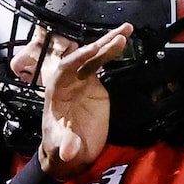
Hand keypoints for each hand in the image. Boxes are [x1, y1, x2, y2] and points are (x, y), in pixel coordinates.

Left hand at [40, 24, 132, 179]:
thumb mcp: (62, 149)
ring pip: (94, 57)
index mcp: (56, 92)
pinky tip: (123, 40)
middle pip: (82, 58)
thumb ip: (66, 146)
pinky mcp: (95, 85)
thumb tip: (68, 151)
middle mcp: (69, 82)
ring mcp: (82, 81)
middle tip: (117, 37)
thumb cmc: (61, 147)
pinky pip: (102, 64)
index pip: (64, 70)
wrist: (71, 152)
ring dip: (108, 43)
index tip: (92, 51)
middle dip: (98, 47)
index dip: (77, 59)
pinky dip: (112, 52)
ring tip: (126, 30)